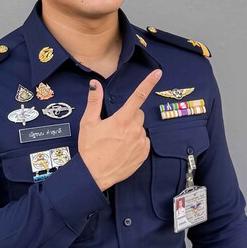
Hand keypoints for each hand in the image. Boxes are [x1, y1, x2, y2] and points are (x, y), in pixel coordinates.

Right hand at [78, 70, 161, 190]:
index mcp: (122, 119)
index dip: (149, 82)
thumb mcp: (88, 123)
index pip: (138, 96)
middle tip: (114, 127)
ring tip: (117, 141)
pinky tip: (123, 148)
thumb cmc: (90, 149)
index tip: (158, 73)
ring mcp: (141, 142)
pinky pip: (143, 141)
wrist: (94, 174)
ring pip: (140, 128)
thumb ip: (94, 101)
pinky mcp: (144, 154)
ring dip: (132, 130)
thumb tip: (95, 84)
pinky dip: (136, 142)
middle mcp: (135, 130)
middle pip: (138, 114)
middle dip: (129, 116)